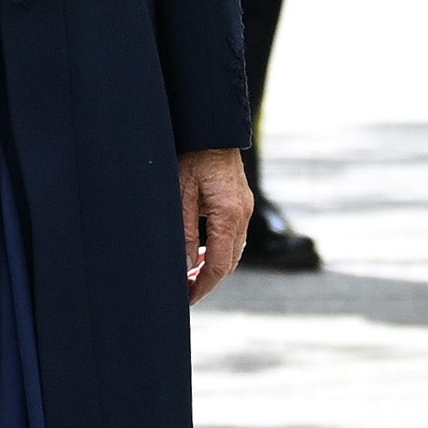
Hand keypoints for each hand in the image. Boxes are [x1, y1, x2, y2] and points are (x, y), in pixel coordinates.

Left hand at [180, 147, 252, 301]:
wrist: (213, 129)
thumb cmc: (192, 157)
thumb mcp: (181, 194)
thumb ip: (185, 232)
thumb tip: (186, 266)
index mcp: (229, 215)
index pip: (220, 264)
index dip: (204, 285)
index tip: (187, 297)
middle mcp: (243, 214)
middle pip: (230, 261)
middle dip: (209, 279)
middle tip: (186, 291)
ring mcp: (245, 208)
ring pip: (234, 250)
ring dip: (215, 265)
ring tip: (191, 276)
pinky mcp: (242, 203)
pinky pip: (234, 235)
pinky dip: (220, 249)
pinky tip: (202, 252)